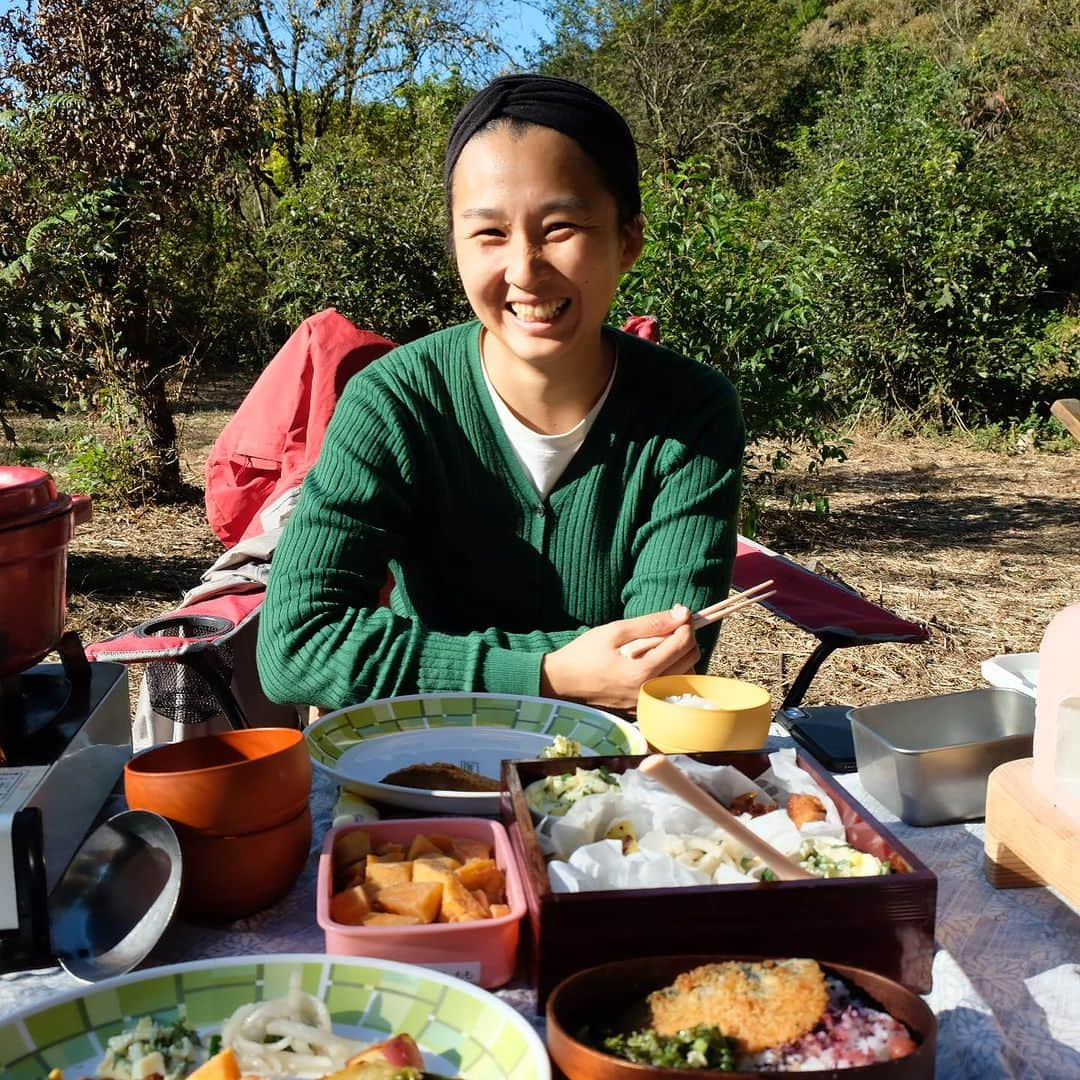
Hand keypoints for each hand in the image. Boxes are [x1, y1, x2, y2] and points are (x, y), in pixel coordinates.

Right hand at [540, 605, 699, 711]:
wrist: (562, 683)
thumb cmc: (585, 653)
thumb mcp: (615, 631)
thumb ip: (651, 623)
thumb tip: (682, 613)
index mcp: (643, 671)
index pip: (683, 643)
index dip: (685, 623)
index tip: (678, 613)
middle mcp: (650, 690)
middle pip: (691, 659)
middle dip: (685, 638)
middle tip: (669, 626)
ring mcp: (648, 701)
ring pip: (685, 675)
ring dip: (681, 656)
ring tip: (662, 644)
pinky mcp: (644, 707)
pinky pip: (671, 687)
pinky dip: (672, 671)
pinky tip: (655, 661)